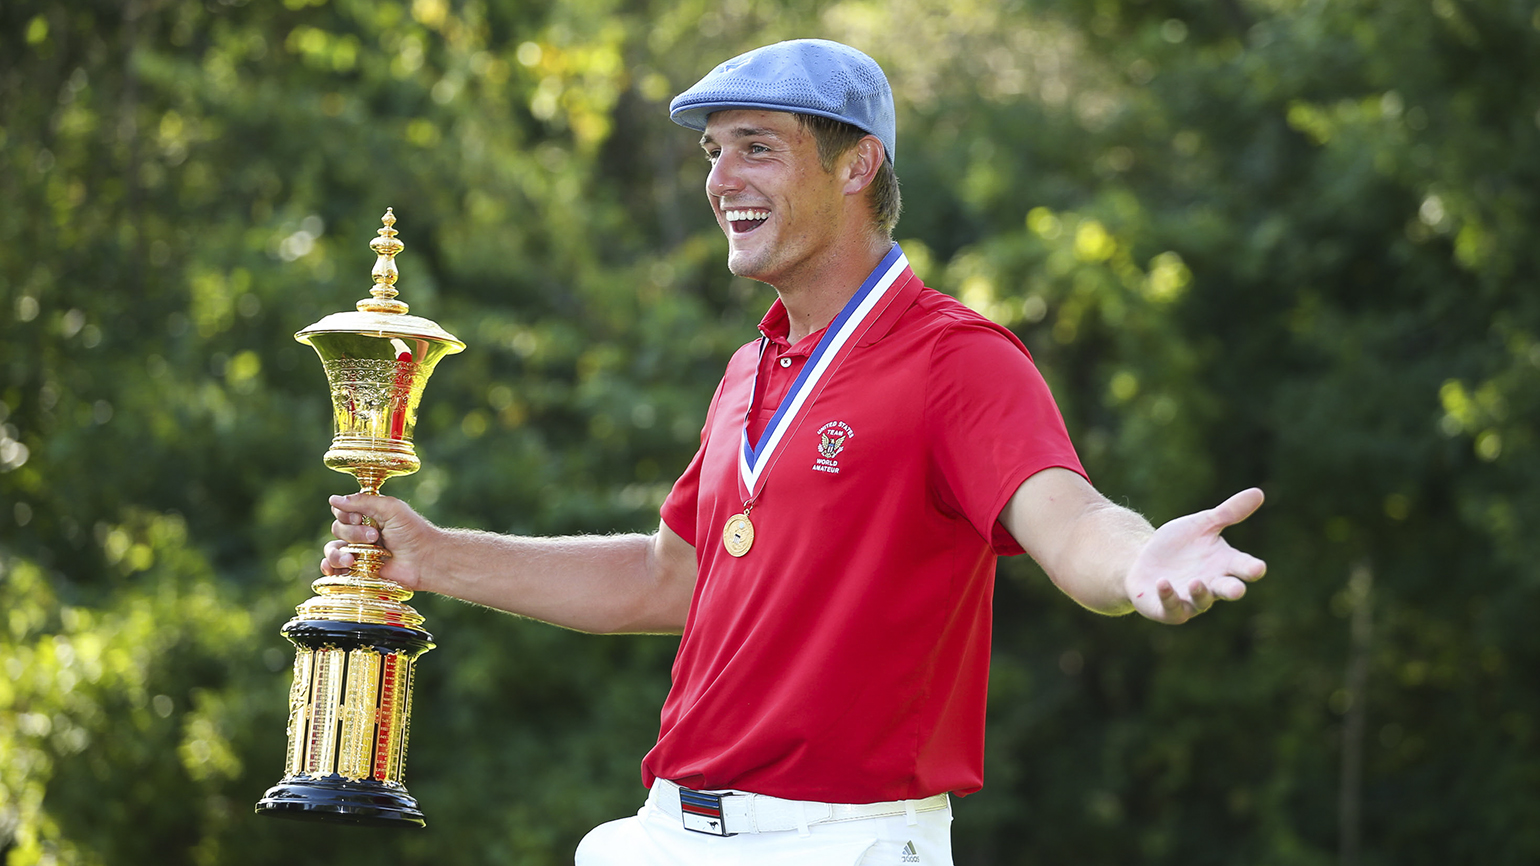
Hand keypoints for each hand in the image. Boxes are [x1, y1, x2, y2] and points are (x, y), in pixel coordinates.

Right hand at [320, 493, 434, 590]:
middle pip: (337, 528)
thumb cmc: (413, 532)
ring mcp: (358, 551)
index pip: (341, 510)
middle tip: (375, 537)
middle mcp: (360, 531)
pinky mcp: (358, 569)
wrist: (425, 561)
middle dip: (353, 533)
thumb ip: (363, 501)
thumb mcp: (391, 508)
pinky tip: (335, 569)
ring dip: (338, 553)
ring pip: (332, 549)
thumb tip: (333, 499)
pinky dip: (330, 568)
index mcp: (367, 514)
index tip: (360, 518)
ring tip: (353, 559)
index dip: (346, 514)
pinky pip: (334, 568)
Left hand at [1125, 488, 1266, 623]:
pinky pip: (1171, 607)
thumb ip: (1229, 513)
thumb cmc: (1179, 544)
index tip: (1258, 568)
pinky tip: (1163, 582)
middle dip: (1233, 590)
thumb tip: (1259, 492)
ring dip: (1199, 593)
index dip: (1251, 569)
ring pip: (1200, 602)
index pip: (1243, 567)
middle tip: (1238, 590)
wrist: (1143, 561)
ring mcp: (1190, 600)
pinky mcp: (1168, 609)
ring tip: (1195, 582)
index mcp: (1224, 564)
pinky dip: (1168, 596)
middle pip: (1227, 590)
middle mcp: (1212, 585)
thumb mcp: (1203, 524)